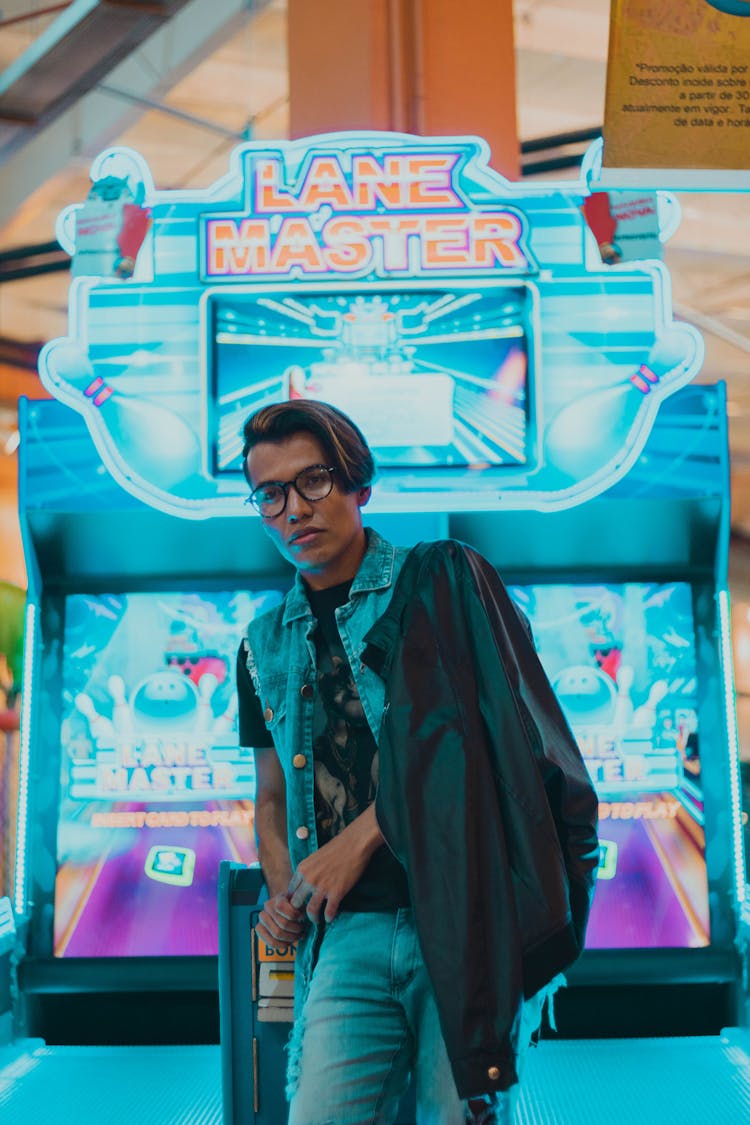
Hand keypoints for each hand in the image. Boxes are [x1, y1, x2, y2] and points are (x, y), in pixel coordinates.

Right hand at [255, 891, 305, 947]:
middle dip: (296, 930)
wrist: (287, 909)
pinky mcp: (259, 928)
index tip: (303, 917)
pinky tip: (289, 942)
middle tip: (302, 931)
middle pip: (282, 924)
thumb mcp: (302, 902)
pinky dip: (282, 945)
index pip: (282, 907)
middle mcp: (268, 906)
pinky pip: (270, 942)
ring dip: (290, 938)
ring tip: (297, 936)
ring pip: (277, 934)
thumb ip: (302, 907)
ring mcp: (262, 917)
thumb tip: (302, 918)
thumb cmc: (297, 907)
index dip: (295, 915)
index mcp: (279, 897)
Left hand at [288, 805, 383, 924]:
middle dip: (299, 911)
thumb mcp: (315, 857)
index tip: (298, 905)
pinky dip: (329, 917)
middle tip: (304, 915)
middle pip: (296, 903)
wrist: (354, 844)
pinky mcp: (336, 892)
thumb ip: (308, 870)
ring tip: (316, 920)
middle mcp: (309, 879)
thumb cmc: (337, 848)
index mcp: (302, 869)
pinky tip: (330, 918)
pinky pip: (329, 911)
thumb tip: (305, 883)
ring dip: (313, 918)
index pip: (291, 890)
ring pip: (310, 910)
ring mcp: (322, 887)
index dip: (293, 900)